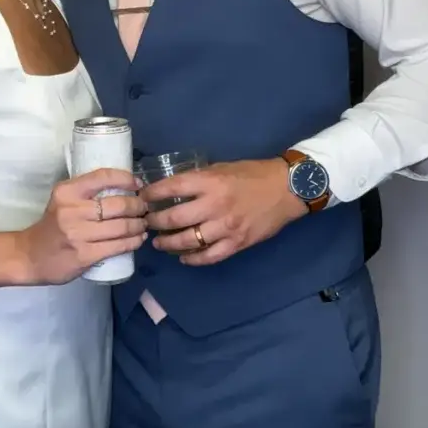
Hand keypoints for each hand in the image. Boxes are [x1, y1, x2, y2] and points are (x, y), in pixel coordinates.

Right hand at [20, 169, 147, 283]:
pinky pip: (118, 246)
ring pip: (122, 226)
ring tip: (143, 223)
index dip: (126, 178)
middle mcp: (72, 210)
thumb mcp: (62, 200)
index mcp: (67, 191)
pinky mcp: (85, 255)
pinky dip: (133, 241)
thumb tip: (123, 186)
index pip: (103, 177)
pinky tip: (139, 239)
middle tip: (144, 208)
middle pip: (118, 204)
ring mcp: (79, 234)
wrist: (29, 256)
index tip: (137, 184)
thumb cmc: (51, 225)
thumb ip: (86, 192)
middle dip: (138, 205)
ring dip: (139, 225)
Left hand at [141, 158, 306, 264]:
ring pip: (188, 241)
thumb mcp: (220, 168)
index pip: (171, 188)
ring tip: (158, 242)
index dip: (151, 194)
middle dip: (154, 222)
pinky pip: (209, 256)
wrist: (286, 189)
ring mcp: (226, 227)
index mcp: (210, 182)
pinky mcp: (237, 243)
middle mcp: (215, 205)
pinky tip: (183, 257)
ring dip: (168, 243)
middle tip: (146, 222)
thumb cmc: (251, 174)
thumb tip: (170, 189)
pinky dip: (193, 259)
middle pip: (174, 218)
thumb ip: (197, 180)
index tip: (141, 198)